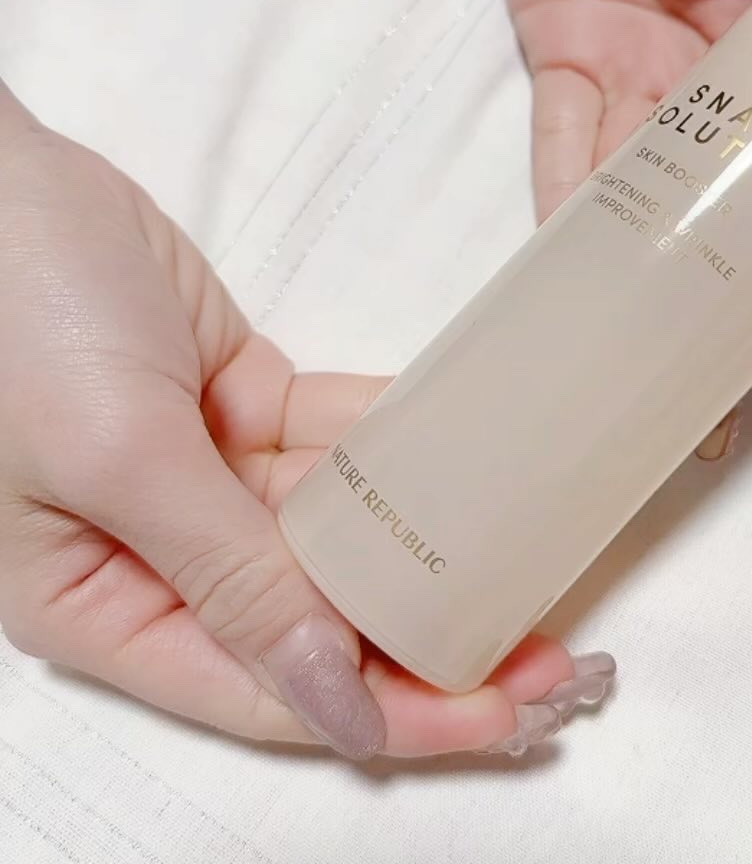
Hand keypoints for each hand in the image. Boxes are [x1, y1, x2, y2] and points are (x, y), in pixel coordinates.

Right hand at [0, 85, 613, 759]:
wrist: (4, 181)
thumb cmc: (15, 319)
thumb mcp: (116, 458)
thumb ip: (229, 574)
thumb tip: (337, 695)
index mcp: (108, 605)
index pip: (275, 691)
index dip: (397, 716)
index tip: (509, 712)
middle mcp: (168, 556)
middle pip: (323, 625)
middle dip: (433, 644)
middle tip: (551, 655)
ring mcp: (212, 479)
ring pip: (342, 537)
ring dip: (431, 550)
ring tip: (536, 561)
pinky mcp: (245, 407)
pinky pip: (338, 445)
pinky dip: (401, 451)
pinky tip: (478, 463)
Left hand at [502, 0, 751, 449]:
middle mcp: (707, 84)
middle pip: (721, 206)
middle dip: (729, 296)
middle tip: (740, 382)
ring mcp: (633, 83)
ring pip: (644, 199)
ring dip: (649, 281)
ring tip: (665, 360)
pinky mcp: (565, 67)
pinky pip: (562, 152)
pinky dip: (565, 214)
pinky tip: (579, 282)